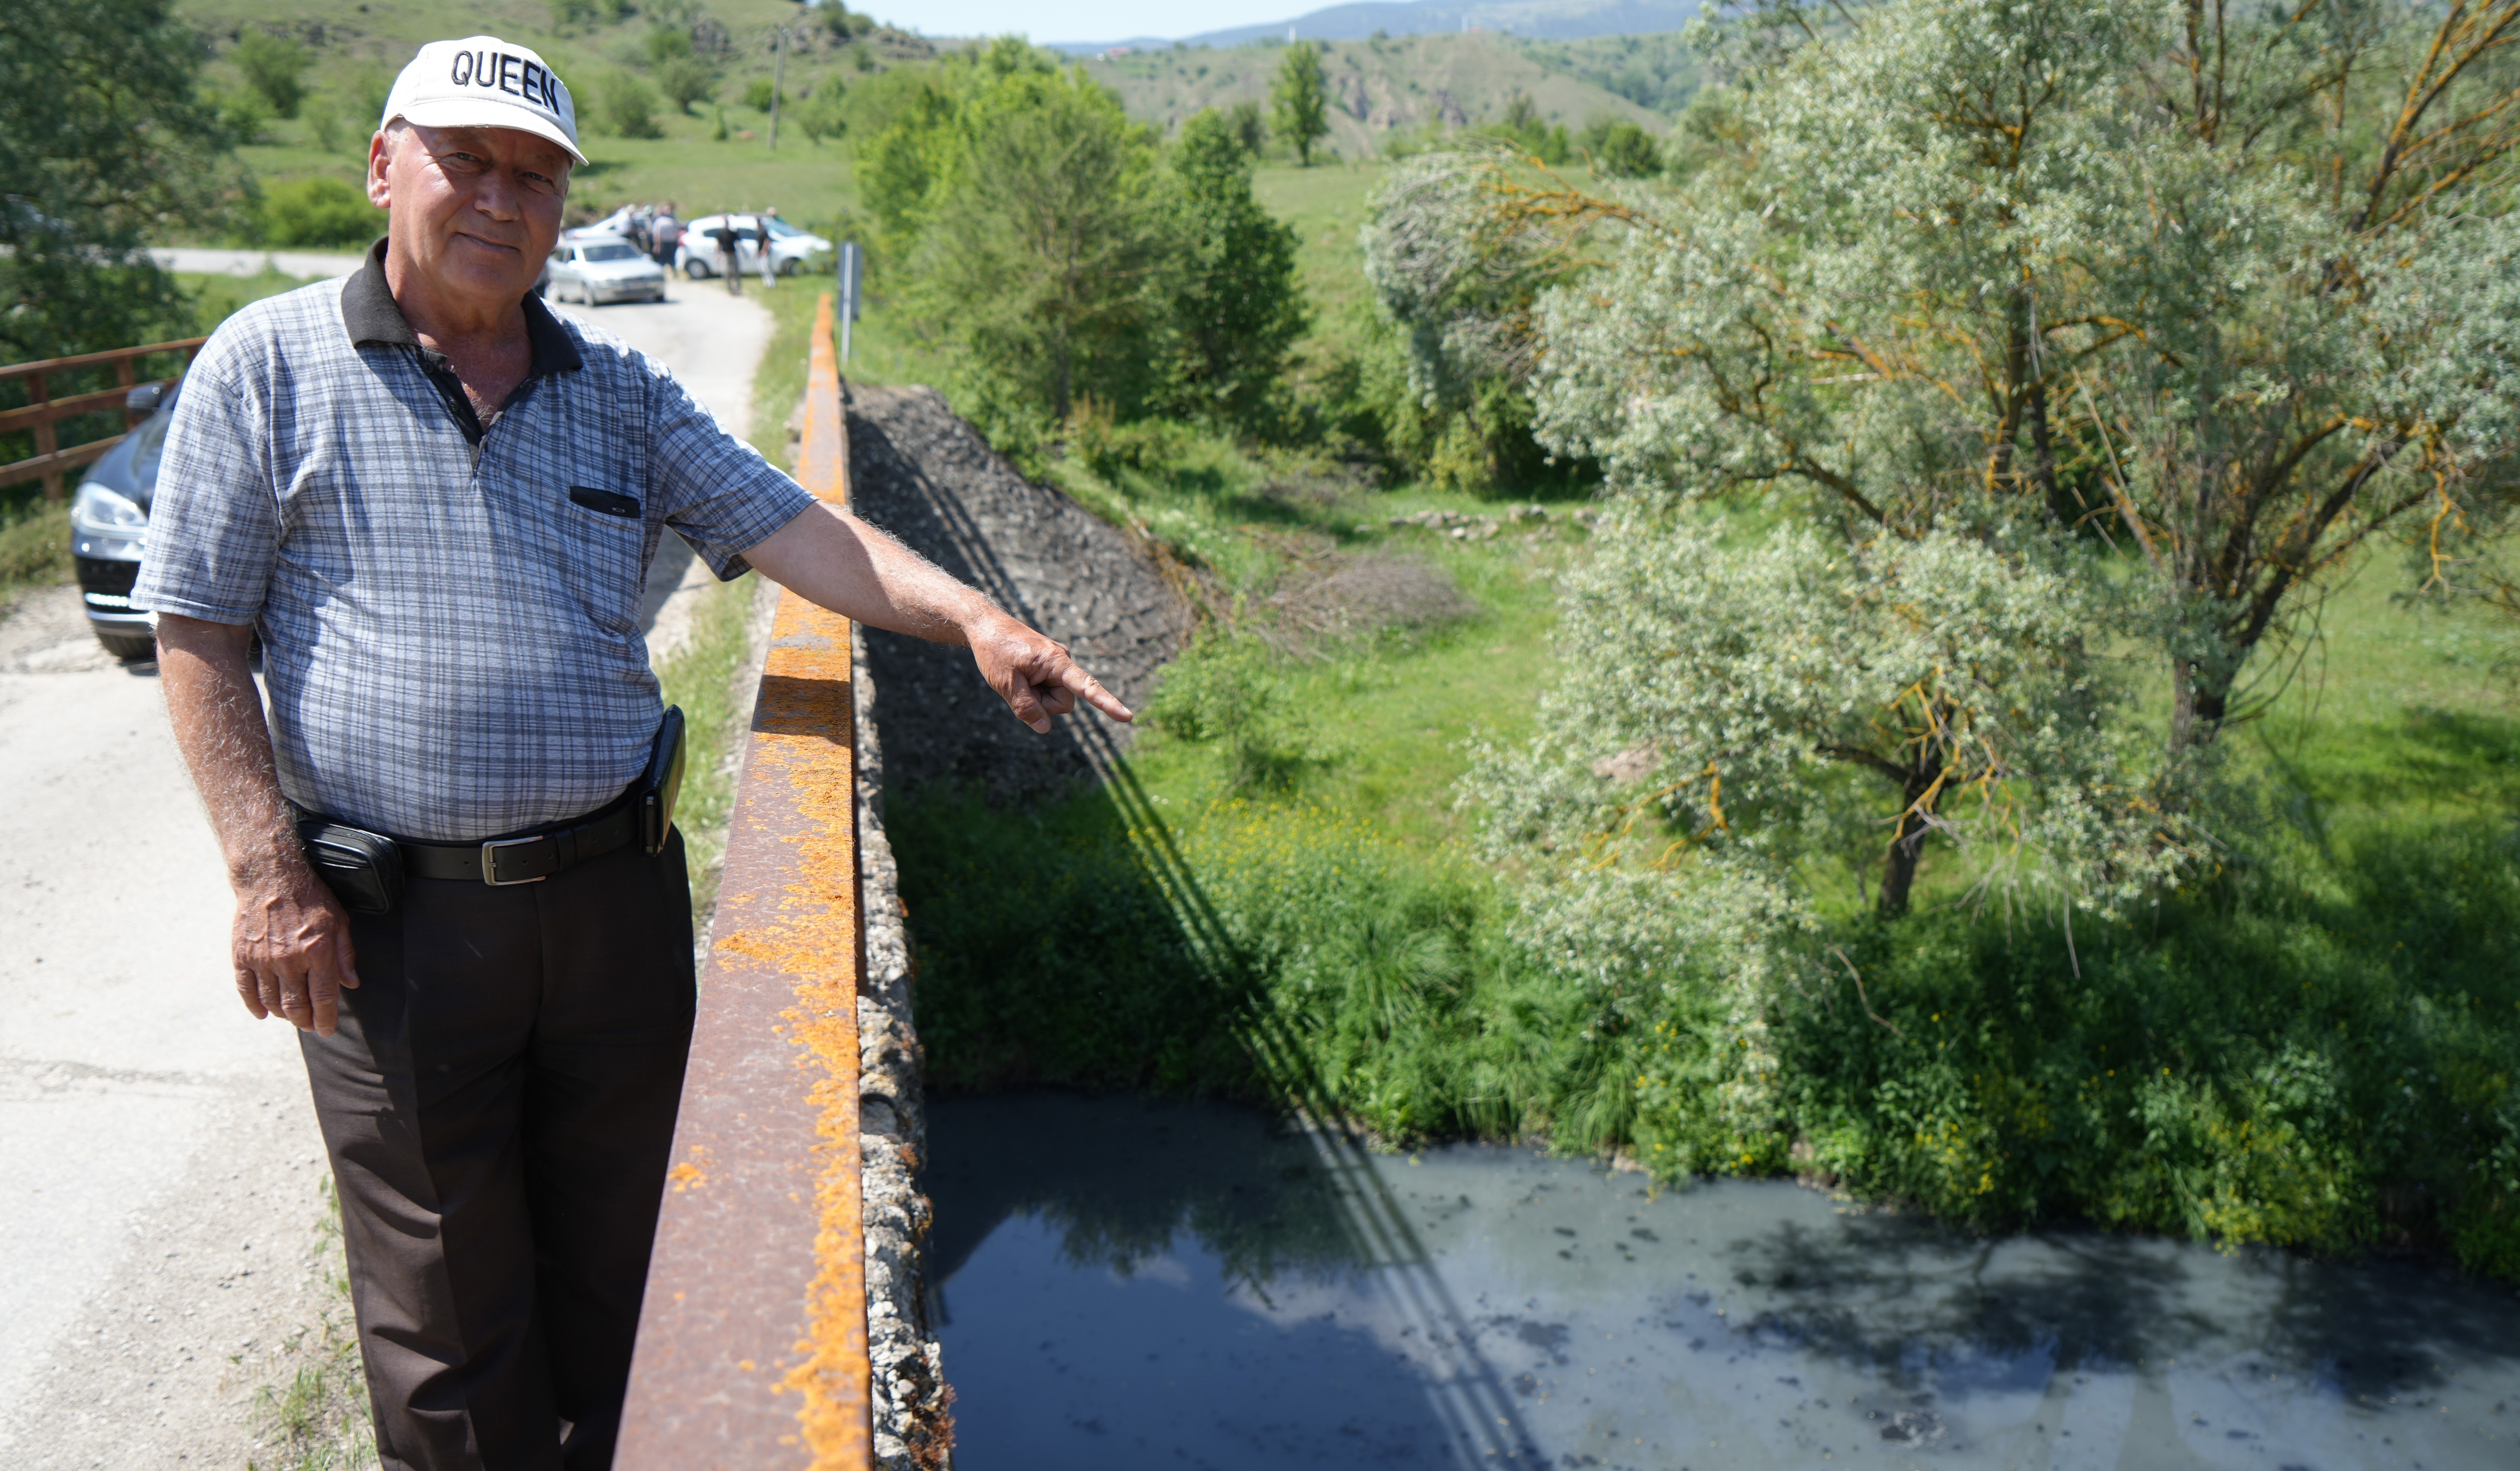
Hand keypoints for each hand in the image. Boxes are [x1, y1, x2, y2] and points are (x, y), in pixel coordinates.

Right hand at [231, 857, 361, 1036]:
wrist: (271, 877)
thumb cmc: (311, 898)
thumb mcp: (339, 921)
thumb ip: (345, 954)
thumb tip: (351, 984)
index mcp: (317, 951)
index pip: (323, 997)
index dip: (325, 1019)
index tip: (326, 1030)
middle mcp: (289, 959)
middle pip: (296, 1005)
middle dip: (305, 1021)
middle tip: (310, 1026)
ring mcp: (263, 959)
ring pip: (272, 1002)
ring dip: (283, 1015)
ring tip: (292, 1017)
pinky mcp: (242, 956)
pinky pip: (246, 990)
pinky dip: (254, 1006)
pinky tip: (263, 1014)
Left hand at [964, 611, 1133, 733]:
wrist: (984, 624)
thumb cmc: (994, 651)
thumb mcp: (1005, 684)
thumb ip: (1026, 708)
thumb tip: (1045, 728)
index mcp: (1055, 661)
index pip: (1086, 687)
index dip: (1107, 704)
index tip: (1127, 717)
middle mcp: (1062, 660)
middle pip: (1064, 702)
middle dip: (1043, 704)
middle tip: (1016, 687)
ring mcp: (1055, 662)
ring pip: (1055, 697)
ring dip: (1036, 696)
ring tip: (1016, 678)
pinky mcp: (1048, 665)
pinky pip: (1047, 687)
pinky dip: (1034, 689)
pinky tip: (1019, 675)